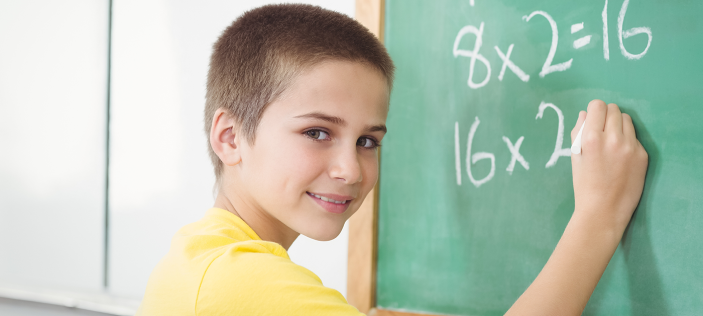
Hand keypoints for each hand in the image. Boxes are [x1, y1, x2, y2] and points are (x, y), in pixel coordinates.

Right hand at [570, 100, 647, 232]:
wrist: (604, 210)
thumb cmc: (584, 184)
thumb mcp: (575, 156)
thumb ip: (579, 132)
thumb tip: (586, 114)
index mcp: (591, 138)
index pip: (598, 106)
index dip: (594, 111)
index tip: (593, 120)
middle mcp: (613, 138)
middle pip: (613, 110)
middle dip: (606, 116)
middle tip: (602, 131)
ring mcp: (630, 146)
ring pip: (627, 120)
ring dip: (618, 125)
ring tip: (612, 142)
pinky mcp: (642, 155)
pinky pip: (634, 137)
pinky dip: (627, 141)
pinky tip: (621, 156)